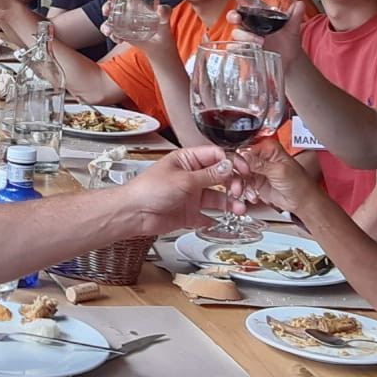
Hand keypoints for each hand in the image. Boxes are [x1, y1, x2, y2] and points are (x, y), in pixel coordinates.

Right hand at [103, 0, 175, 59]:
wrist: (161, 43)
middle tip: (107, 12)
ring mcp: (123, 23)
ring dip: (106, 25)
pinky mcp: (122, 34)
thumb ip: (165, 11)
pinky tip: (119, 40)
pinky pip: (113, 34)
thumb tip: (160, 10)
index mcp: (134, 3)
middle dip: (106, 7)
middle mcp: (126, 11)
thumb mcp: (165, 16)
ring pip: (108, 21)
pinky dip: (113, 36)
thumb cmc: (162, 25)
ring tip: (110, 32)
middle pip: (111, 5)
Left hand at [122, 147, 245, 233]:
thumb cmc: (148, 190)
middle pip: (221, 177)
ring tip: (239, 209)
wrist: (133, 214)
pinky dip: (217, 219)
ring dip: (230, 203)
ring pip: (217, 198)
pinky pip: (208, 217)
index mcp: (188, 160)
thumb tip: (228, 166)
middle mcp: (191, 177)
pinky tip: (225, 220)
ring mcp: (191, 196)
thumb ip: (209, 175)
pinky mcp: (189, 214)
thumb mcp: (184, 179)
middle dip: (234, 183)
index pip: (216, 156)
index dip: (232, 162)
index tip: (243, 170)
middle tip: (239, 191)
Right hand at [229, 0, 307, 68]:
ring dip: (245, 36)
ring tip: (260, 41)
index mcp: (259, 15)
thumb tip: (299, 4)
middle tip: (238, 18)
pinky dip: (239, 48)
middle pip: (234, 16)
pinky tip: (248, 49)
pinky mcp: (246, 51)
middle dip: (233, 16)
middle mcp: (250, 25)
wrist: (290, 60)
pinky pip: (236, 48)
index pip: (246, 2)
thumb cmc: (288, 40)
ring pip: (236, 33)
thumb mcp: (293, 27)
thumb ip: (295, 16)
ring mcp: (247, 38)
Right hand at [236, 138, 322, 215]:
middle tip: (239, 185)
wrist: (303, 201)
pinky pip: (243, 185)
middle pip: (239, 163)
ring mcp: (257, 170)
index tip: (241, 170)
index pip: (246, 150)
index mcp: (268, 148)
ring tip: (247, 192)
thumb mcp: (279, 171)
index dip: (239, 160)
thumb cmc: (299, 183)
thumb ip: (259, 164)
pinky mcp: (255, 182)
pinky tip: (254, 196)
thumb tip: (243, 155)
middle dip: (238, 175)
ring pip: (238, 175)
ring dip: (241, 186)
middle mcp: (261, 157)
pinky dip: (246, 192)